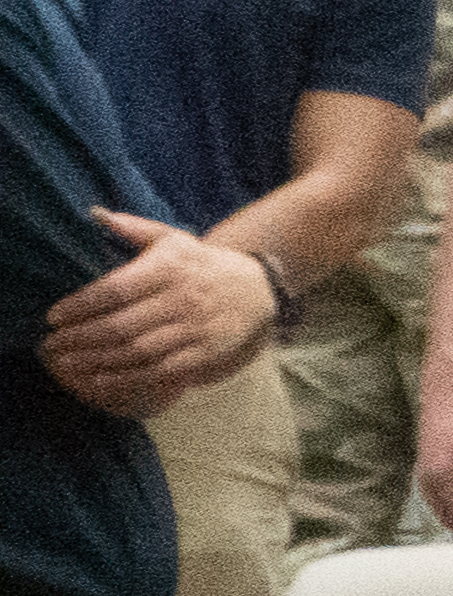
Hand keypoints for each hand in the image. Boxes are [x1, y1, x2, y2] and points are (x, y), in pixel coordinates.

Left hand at [45, 213, 272, 413]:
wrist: (257, 290)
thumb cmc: (202, 264)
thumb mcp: (174, 238)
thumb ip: (135, 228)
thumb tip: (96, 215)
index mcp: (170, 268)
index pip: (117, 289)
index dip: (82, 305)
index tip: (54, 316)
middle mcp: (183, 299)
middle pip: (122, 325)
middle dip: (81, 338)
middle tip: (51, 345)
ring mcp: (194, 329)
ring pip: (137, 351)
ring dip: (96, 361)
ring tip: (66, 364)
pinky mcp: (203, 353)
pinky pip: (158, 371)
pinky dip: (125, 379)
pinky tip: (99, 381)